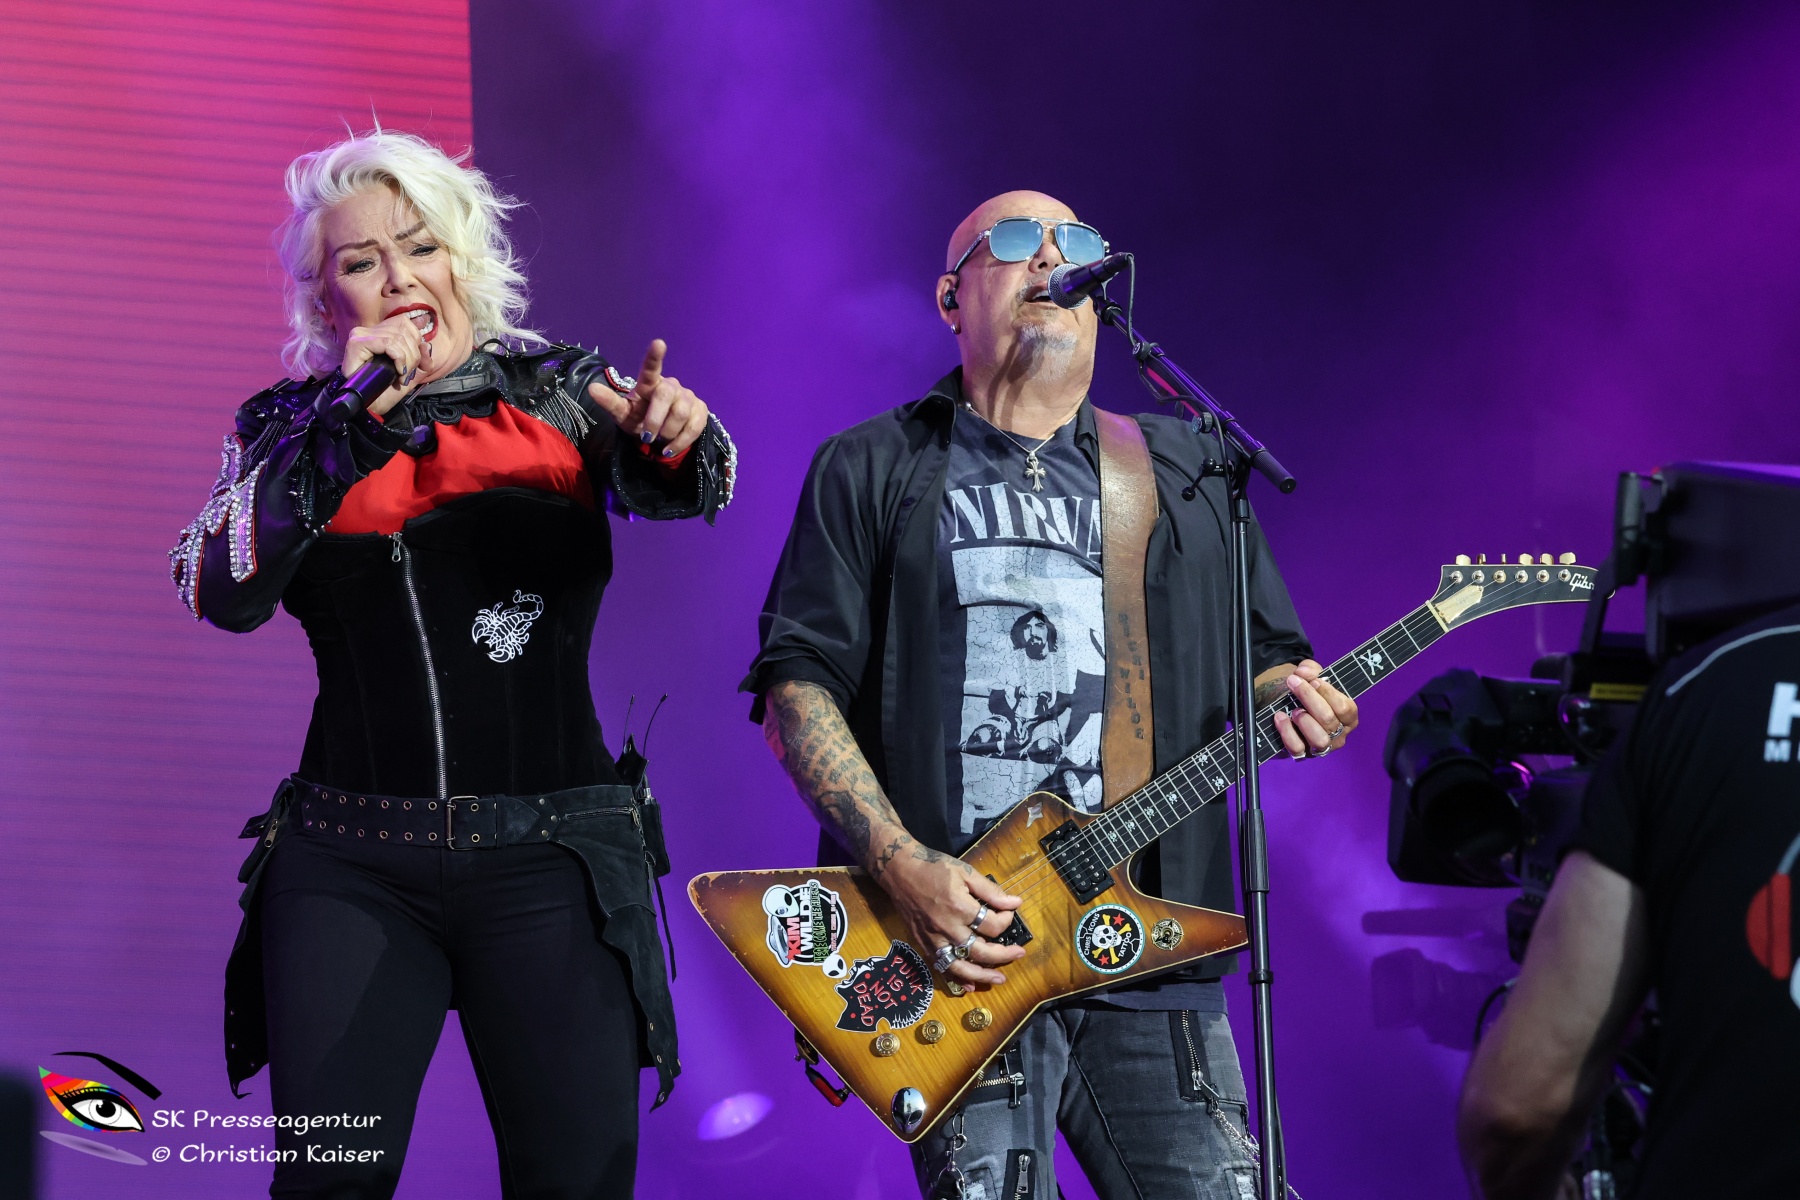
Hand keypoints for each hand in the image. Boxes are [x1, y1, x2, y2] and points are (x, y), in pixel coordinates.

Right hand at [339, 312, 428, 417]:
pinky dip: (399, 358)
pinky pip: (388, 343)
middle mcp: (369, 330)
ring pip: (398, 338)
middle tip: (407, 373)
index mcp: (381, 332)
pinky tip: (398, 372)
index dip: (416, 341)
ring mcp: (361, 335)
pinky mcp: (357, 343)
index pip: (405, 322)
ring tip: (402, 375)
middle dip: (413, 355)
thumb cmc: (386, 389)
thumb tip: (427, 346)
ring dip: (407, 360)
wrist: (370, 406)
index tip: (416, 362)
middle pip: (404, 330)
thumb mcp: (411, 372)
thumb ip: (422, 359)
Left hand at [587, 338, 711, 457]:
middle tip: (647, 436)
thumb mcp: (623, 414)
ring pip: (680, 413)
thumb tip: (592, 388)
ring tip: (660, 440)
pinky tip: (671, 447)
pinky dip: (680, 442)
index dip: (654, 357)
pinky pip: (694, 427)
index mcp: (649, 385)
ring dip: (667, 433)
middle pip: (665, 395)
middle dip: (655, 419)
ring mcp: (688, 397)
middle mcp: (670, 386)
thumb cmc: (640, 420)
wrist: (661, 438)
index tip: (658, 343)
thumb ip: (610, 402)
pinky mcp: (701, 411)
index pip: (651, 369)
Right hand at [875, 845, 1024, 987]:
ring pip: (961, 967)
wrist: (900, 871)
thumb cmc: (934, 868)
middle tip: (1019, 954)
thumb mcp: (966, 872)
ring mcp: (934, 939)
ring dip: (982, 975)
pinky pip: (942, 966)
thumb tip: (1015, 903)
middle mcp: (947, 928)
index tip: (1008, 912)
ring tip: (999, 979)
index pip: (992, 924)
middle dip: (1004, 954)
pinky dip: (957, 978)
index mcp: (959, 907)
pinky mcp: (924, 943)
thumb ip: (991, 891)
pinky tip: (970, 985)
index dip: (1006, 919)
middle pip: (981, 951)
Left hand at [1271, 659, 1357, 756]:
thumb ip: (1311, 669)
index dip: (1329, 693)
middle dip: (1309, 698)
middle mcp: (1339, 735)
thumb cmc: (1305, 692)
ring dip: (1304, 721)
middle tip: (1293, 683)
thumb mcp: (1311, 677)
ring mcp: (1321, 747)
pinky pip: (1298, 748)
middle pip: (1329, 720)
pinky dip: (1287, 732)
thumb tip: (1303, 671)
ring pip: (1319, 739)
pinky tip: (1280, 717)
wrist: (1284, 705)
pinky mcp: (1302, 754)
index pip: (1345, 708)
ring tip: (1293, 709)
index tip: (1313, 680)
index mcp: (1348, 717)